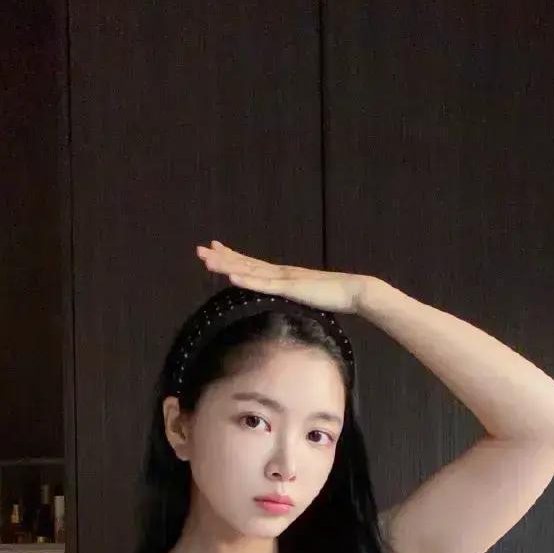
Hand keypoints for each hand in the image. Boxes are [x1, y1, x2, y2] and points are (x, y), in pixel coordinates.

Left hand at [195, 240, 368, 314]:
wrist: (354, 291)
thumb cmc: (333, 297)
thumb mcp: (306, 297)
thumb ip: (294, 297)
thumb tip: (285, 304)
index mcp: (283, 274)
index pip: (252, 264)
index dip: (232, 256)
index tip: (215, 248)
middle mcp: (280, 272)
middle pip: (245, 263)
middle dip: (221, 257)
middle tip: (199, 250)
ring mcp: (284, 278)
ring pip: (250, 271)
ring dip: (227, 265)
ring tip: (207, 261)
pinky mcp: (291, 287)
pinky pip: (265, 285)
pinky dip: (247, 281)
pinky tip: (232, 277)